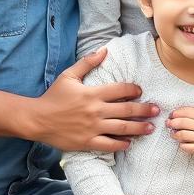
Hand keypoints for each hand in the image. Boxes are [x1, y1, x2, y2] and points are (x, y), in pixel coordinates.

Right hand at [29, 50, 158, 151]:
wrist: (37, 119)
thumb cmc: (53, 96)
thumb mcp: (69, 76)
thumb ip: (87, 63)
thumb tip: (105, 50)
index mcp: (93, 93)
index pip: (120, 90)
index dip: (133, 90)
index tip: (141, 91)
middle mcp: (95, 111)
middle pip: (126, 110)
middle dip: (144, 110)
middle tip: (156, 110)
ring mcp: (92, 128)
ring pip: (122, 128)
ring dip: (138, 128)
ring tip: (150, 128)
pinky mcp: (87, 142)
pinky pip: (108, 145)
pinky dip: (121, 144)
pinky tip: (129, 142)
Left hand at [167, 106, 193, 162]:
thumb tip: (182, 115)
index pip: (188, 111)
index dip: (177, 112)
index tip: (172, 114)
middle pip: (182, 122)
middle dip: (172, 122)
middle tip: (168, 124)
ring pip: (182, 134)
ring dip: (174, 134)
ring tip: (172, 134)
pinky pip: (186, 146)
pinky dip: (181, 145)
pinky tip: (181, 144)